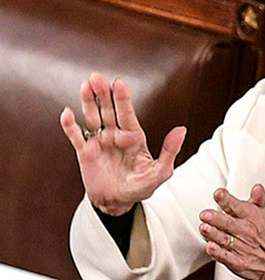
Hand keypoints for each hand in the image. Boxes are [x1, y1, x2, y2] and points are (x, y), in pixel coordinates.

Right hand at [60, 74, 186, 215]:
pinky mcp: (85, 153)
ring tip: (85, 86)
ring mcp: (99, 142)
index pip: (127, 114)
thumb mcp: (160, 171)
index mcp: (134, 137)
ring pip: (92, 118)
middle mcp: (116, 135)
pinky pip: (76, 136)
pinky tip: (67, 113)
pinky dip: (70, 126)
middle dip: (103, 94)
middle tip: (97, 77)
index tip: (119, 83)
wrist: (118, 202)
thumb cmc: (141, 187)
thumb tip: (182, 130)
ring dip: (88, 102)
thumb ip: (169, 151)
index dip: (122, 99)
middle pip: (108, 110)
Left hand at [200, 185, 264, 279]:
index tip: (219, 194)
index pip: (237, 206)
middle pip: (228, 223)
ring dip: (214, 234)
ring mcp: (241, 247)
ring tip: (204, 228)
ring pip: (224, 239)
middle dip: (216, 219)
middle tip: (205, 214)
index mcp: (251, 217)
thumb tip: (258, 188)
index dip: (227, 199)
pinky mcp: (237, 262)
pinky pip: (226, 257)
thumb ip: (258, 200)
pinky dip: (218, 253)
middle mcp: (245, 231)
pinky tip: (211, 248)